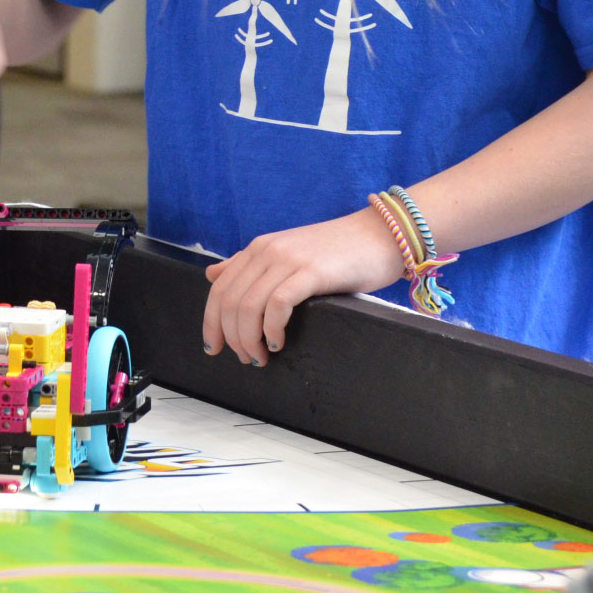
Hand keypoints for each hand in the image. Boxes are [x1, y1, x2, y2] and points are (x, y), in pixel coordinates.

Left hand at [201, 212, 405, 366]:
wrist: (382, 234)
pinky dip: (271, 330)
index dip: (211, 322)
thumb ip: (249, 264)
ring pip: (248, 306)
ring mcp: (288, 259)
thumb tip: (212, 274)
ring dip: (249, 340)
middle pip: (229, 301)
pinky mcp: (311, 272)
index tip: (214, 348)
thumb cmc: (338, 252)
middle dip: (231, 337)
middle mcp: (267, 250)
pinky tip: (278, 343)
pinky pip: (277, 305)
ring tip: (261, 357)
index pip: (219, 289)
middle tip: (245, 358)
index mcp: (258, 248)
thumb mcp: (287, 253)